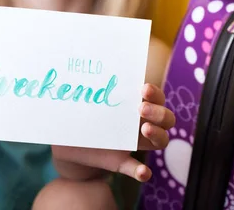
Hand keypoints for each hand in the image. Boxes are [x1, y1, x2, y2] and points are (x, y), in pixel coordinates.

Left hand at [51, 83, 175, 181]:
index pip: (157, 97)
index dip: (155, 93)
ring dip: (158, 134)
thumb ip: (89, 86)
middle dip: (158, 112)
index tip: (143, 88)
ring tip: (145, 130)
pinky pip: (137, 170)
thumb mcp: (85, 98)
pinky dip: (142, 172)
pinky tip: (143, 172)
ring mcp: (133, 144)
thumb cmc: (80, 112)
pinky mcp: (120, 162)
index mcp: (134, 104)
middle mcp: (139, 123)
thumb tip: (82, 60)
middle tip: (140, 109)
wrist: (67, 141)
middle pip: (166, 118)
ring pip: (161, 141)